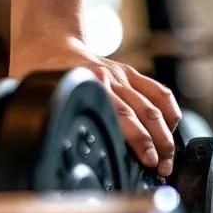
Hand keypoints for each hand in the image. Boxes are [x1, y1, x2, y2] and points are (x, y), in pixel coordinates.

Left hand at [11, 38, 181, 176]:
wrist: (50, 43)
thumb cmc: (42, 77)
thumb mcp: (40, 101)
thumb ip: (51, 122)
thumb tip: (51, 153)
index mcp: (87, 87)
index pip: (122, 117)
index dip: (140, 141)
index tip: (149, 162)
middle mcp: (109, 80)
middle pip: (145, 114)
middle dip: (160, 144)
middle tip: (163, 168)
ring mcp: (122, 76)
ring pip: (155, 106)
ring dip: (167, 135)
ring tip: (169, 159)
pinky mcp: (130, 73)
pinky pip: (159, 91)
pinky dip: (171, 111)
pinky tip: (172, 131)